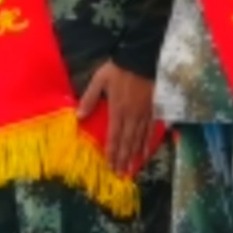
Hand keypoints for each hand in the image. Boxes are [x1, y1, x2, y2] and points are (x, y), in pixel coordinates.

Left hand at [76, 63, 156, 177]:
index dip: (112, 152)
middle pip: (127, 141)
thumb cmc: (118, 69)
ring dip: (134, 155)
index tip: (110, 166)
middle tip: (120, 174)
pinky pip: (150, 129)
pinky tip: (146, 152)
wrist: (141, 58)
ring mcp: (144, 113)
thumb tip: (79, 117)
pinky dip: (147, 142)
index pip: (114, 136)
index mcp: (118, 109)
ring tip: (132, 168)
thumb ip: (90, 99)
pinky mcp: (153, 109)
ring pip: (139, 138)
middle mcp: (132, 115)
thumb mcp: (99, 80)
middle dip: (123, 158)